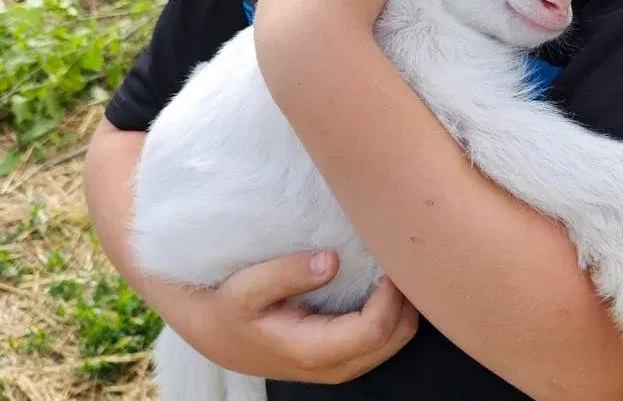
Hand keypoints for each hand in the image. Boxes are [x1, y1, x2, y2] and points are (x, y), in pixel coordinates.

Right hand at [172, 250, 418, 383]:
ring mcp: (343, 365)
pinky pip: (387, 337)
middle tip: (397, 256)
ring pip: (398, 339)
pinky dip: (394, 310)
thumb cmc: (231, 307)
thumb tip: (332, 260)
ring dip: (403, 303)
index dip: (391, 294)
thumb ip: (288, 273)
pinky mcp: (346, 357)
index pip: (374, 329)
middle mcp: (334, 366)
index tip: (388, 259)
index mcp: (312, 350)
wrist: (218, 336)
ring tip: (391, 265)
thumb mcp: (247, 286)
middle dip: (405, 297)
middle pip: (397, 336)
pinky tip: (382, 282)